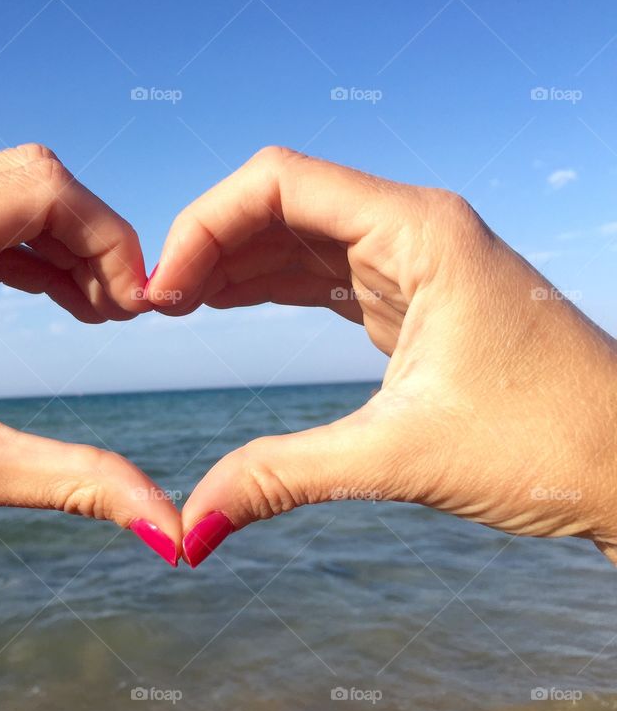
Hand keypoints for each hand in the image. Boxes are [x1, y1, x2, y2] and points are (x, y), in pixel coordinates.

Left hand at [0, 143, 181, 553]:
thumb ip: (75, 484)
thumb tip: (171, 531)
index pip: (40, 188)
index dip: (109, 239)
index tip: (136, 309)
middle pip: (31, 178)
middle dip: (94, 238)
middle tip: (123, 312)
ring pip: (8, 194)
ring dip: (66, 244)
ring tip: (100, 313)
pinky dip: (31, 253)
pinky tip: (62, 300)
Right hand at [147, 146, 616, 566]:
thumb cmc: (552, 445)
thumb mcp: (400, 457)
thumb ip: (282, 478)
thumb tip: (189, 530)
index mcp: (419, 231)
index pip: (279, 181)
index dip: (204, 224)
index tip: (165, 291)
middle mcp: (415, 228)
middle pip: (281, 200)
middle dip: (211, 243)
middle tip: (158, 305)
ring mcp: (415, 261)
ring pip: (299, 234)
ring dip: (234, 263)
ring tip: (177, 307)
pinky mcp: (413, 298)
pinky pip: (323, 272)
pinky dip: (269, 286)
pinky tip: (227, 306)